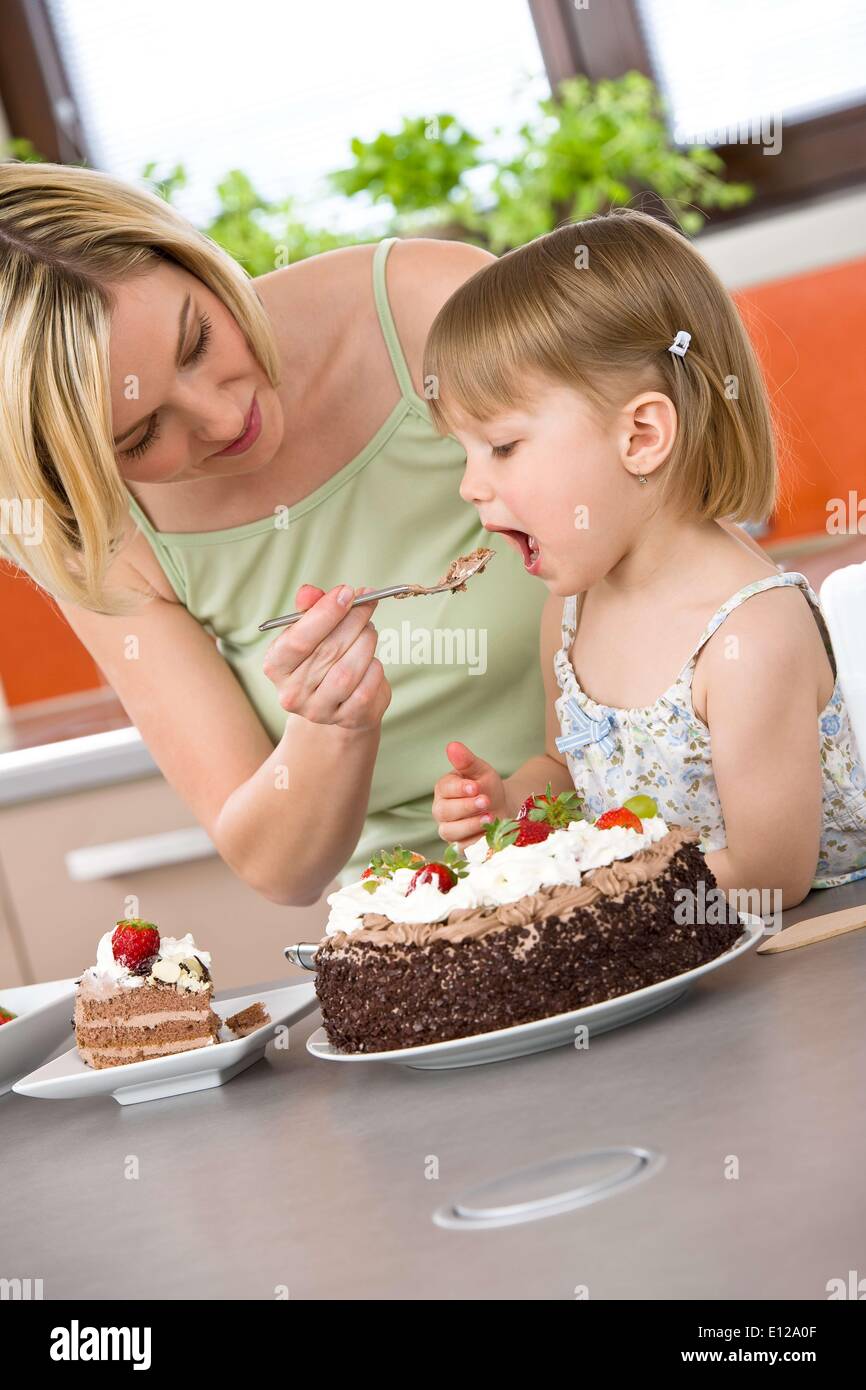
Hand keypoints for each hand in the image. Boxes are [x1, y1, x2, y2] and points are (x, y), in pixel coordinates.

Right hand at [262, 584, 390, 732]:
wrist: (339, 702)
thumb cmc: (322, 657)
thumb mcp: (311, 631)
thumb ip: (309, 609)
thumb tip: (309, 592)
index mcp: (275, 666)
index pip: (297, 640)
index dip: (325, 614)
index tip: (346, 593)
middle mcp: (291, 693)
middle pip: (327, 651)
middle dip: (353, 621)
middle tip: (367, 604)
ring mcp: (318, 711)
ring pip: (348, 671)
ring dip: (366, 643)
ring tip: (368, 632)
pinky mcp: (346, 720)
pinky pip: (366, 689)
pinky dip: (374, 668)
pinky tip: (372, 661)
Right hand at [432, 741, 509, 849]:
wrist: (503, 808)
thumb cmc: (487, 787)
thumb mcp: (481, 771)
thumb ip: (466, 761)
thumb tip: (452, 746)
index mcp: (444, 789)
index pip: (445, 789)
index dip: (459, 789)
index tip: (475, 787)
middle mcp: (442, 810)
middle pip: (445, 811)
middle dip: (466, 807)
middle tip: (486, 801)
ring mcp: (449, 830)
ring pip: (451, 831)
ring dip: (471, 825)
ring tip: (490, 818)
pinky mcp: (459, 846)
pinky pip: (462, 848)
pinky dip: (476, 841)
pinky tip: (489, 834)